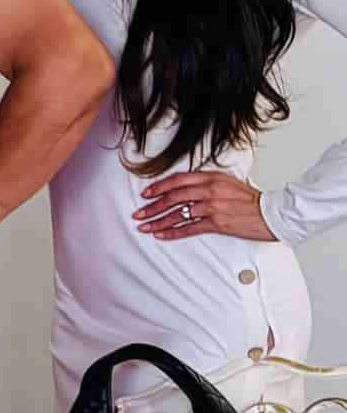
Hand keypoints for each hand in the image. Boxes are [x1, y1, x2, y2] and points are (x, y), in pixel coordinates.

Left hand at [134, 170, 274, 242]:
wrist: (272, 212)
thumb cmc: (252, 200)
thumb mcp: (228, 183)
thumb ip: (208, 183)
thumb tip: (187, 188)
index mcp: (211, 178)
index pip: (178, 180)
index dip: (159, 187)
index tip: (147, 194)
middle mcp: (209, 190)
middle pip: (173, 197)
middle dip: (152, 207)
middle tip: (139, 213)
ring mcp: (212, 207)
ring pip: (177, 214)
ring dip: (158, 221)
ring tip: (145, 226)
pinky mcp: (217, 223)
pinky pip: (189, 228)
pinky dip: (172, 232)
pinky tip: (161, 235)